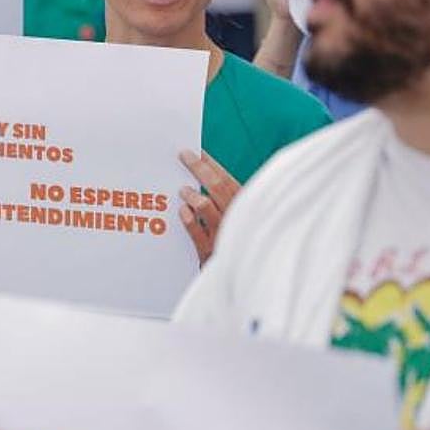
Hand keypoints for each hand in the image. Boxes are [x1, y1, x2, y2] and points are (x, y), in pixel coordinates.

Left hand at [178, 149, 240, 264]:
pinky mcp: (210, 253)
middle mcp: (237, 218)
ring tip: (183, 190)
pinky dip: (188, 220)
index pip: (227, 180)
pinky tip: (182, 212)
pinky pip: (196, 233)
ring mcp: (223, 235)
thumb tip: (203, 177)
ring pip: (206, 207)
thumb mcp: (240, 222)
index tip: (198, 152)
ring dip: (192, 194)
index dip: (211, 164)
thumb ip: (226, 202)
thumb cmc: (239, 245)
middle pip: (217, 186)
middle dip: (199, 168)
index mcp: (246, 208)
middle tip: (184, 156)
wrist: (246, 278)